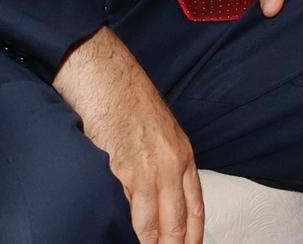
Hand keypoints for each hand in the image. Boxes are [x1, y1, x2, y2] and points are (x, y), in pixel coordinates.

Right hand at [53, 26, 202, 243]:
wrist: (106, 76)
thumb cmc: (128, 100)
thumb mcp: (160, 132)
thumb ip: (164, 164)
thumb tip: (160, 197)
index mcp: (184, 155)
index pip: (196, 209)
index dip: (193, 237)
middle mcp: (172, 165)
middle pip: (178, 223)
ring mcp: (149, 169)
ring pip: (154, 224)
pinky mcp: (123, 169)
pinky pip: (127, 210)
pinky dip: (125, 229)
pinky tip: (120, 235)